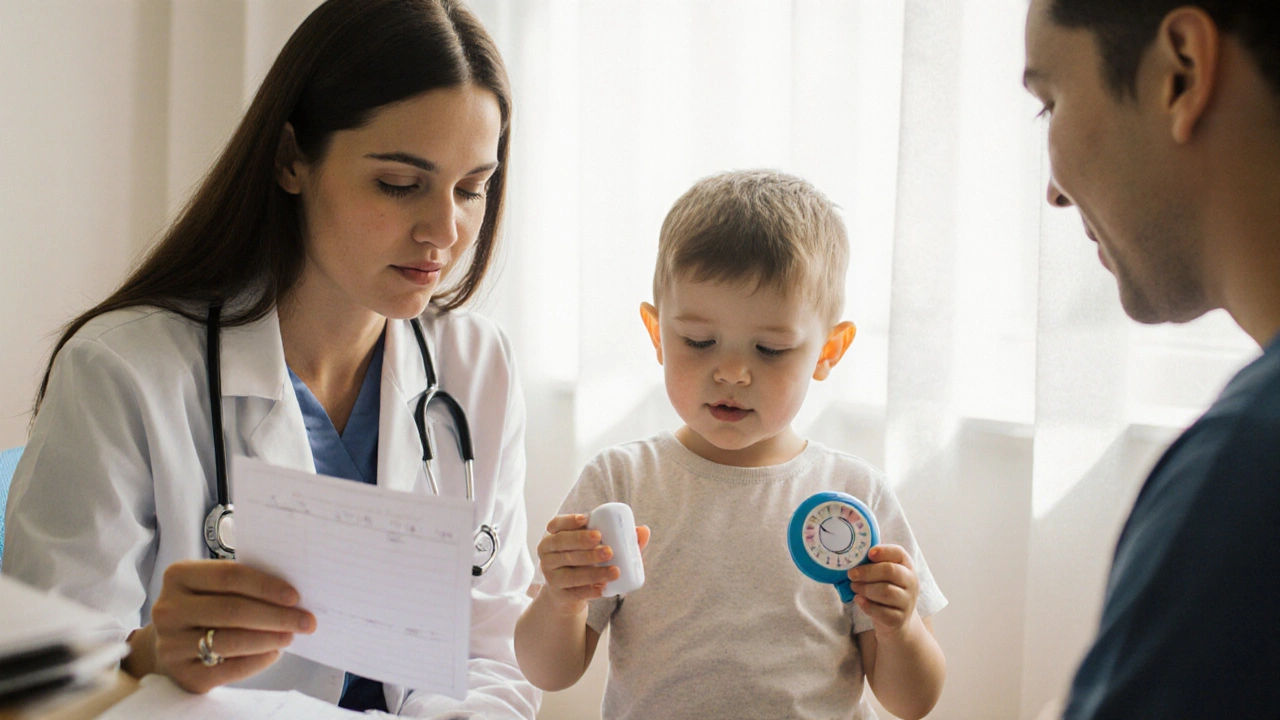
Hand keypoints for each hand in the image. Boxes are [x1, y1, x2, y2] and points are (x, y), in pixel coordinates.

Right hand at [130, 560, 316, 692]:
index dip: (265, 586)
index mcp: (178, 576)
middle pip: (232, 610)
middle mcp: (168, 609)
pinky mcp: (182, 673)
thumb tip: (292, 596)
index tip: (295, 596)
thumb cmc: (205, 605)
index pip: (229, 576)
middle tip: (305, 621)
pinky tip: (273, 653)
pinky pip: (227, 669)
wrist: (172, 641)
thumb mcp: (213, 586)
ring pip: (230, 640)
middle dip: (276, 616)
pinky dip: (257, 660)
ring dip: (269, 638)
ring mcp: (171, 644)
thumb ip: (243, 584)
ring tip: (291, 636)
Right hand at [535, 514, 649, 614]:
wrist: (568, 595)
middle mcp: (548, 554)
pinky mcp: (558, 595)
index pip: (556, 524)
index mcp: (555, 537)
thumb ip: (620, 538)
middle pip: (562, 544)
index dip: (569, 521)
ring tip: (616, 571)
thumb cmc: (586, 563)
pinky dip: (590, 591)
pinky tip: (604, 588)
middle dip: (583, 543)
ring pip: (570, 572)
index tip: (587, 519)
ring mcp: (550, 575)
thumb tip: (643, 530)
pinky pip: (574, 592)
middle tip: (608, 548)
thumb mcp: (596, 548)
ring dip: (594, 572)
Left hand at [847, 544, 918, 636]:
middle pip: (890, 571)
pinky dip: (867, 605)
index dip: (883, 551)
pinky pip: (882, 612)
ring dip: (865, 588)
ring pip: (886, 591)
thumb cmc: (884, 590)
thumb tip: (851, 558)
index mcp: (906, 566)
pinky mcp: (899, 619)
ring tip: (854, 587)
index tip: (868, 553)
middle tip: (851, 574)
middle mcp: (911, 583)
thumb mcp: (882, 575)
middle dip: (867, 572)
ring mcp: (907, 602)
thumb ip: (872, 564)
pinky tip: (858, 600)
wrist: (896, 620)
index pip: (899, 553)